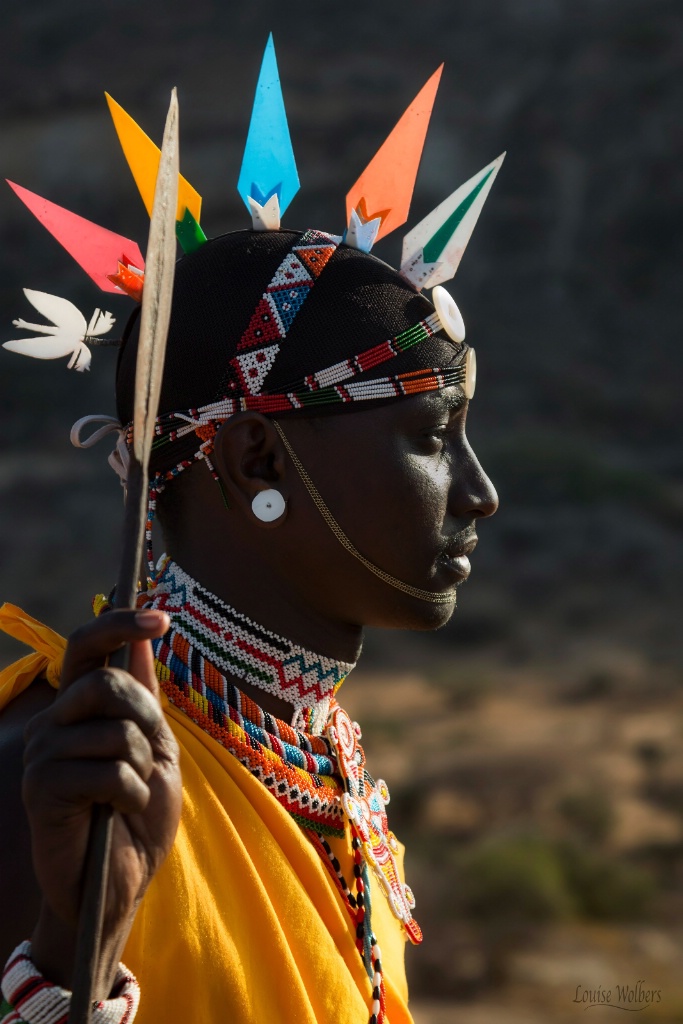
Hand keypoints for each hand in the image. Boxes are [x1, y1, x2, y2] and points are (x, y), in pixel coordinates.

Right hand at [21, 609, 180, 995]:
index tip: (162, 617)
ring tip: (130, 795)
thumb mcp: (155, 749)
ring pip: (114, 730)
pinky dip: (131, 795)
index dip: (119, 623)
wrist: (119, 883)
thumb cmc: (138, 816)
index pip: (87, 646)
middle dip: (145, 719)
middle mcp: (55, 722)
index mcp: (81, 708)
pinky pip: (106, 771)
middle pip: (108, 683)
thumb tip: (142, 640)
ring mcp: (44, 753)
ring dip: (141, 767)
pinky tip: (118, 813)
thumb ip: (145, 698)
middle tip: (146, 759)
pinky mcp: (41, 789)